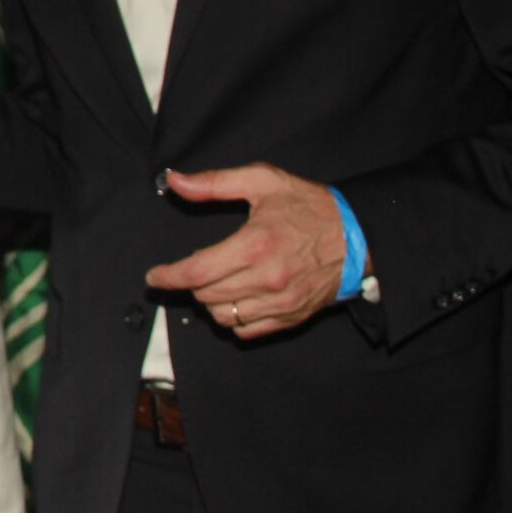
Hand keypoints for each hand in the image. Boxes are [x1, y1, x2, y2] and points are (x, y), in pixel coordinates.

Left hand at [147, 164, 348, 339]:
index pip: (196, 272)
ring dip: (211, 302)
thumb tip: (177, 182)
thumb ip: (215, 183)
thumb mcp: (263, 181)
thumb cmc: (309, 207)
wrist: (357, 235)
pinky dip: (233, 319)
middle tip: (196, 268)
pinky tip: (237, 298)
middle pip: (205, 295)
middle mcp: (266, 279)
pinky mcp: (290, 317)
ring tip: (217, 282)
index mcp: (255, 245)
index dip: (168, 277)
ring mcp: (280, 302)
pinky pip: (246, 331)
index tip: (154, 277)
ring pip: (222, 316)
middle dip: (192, 283)